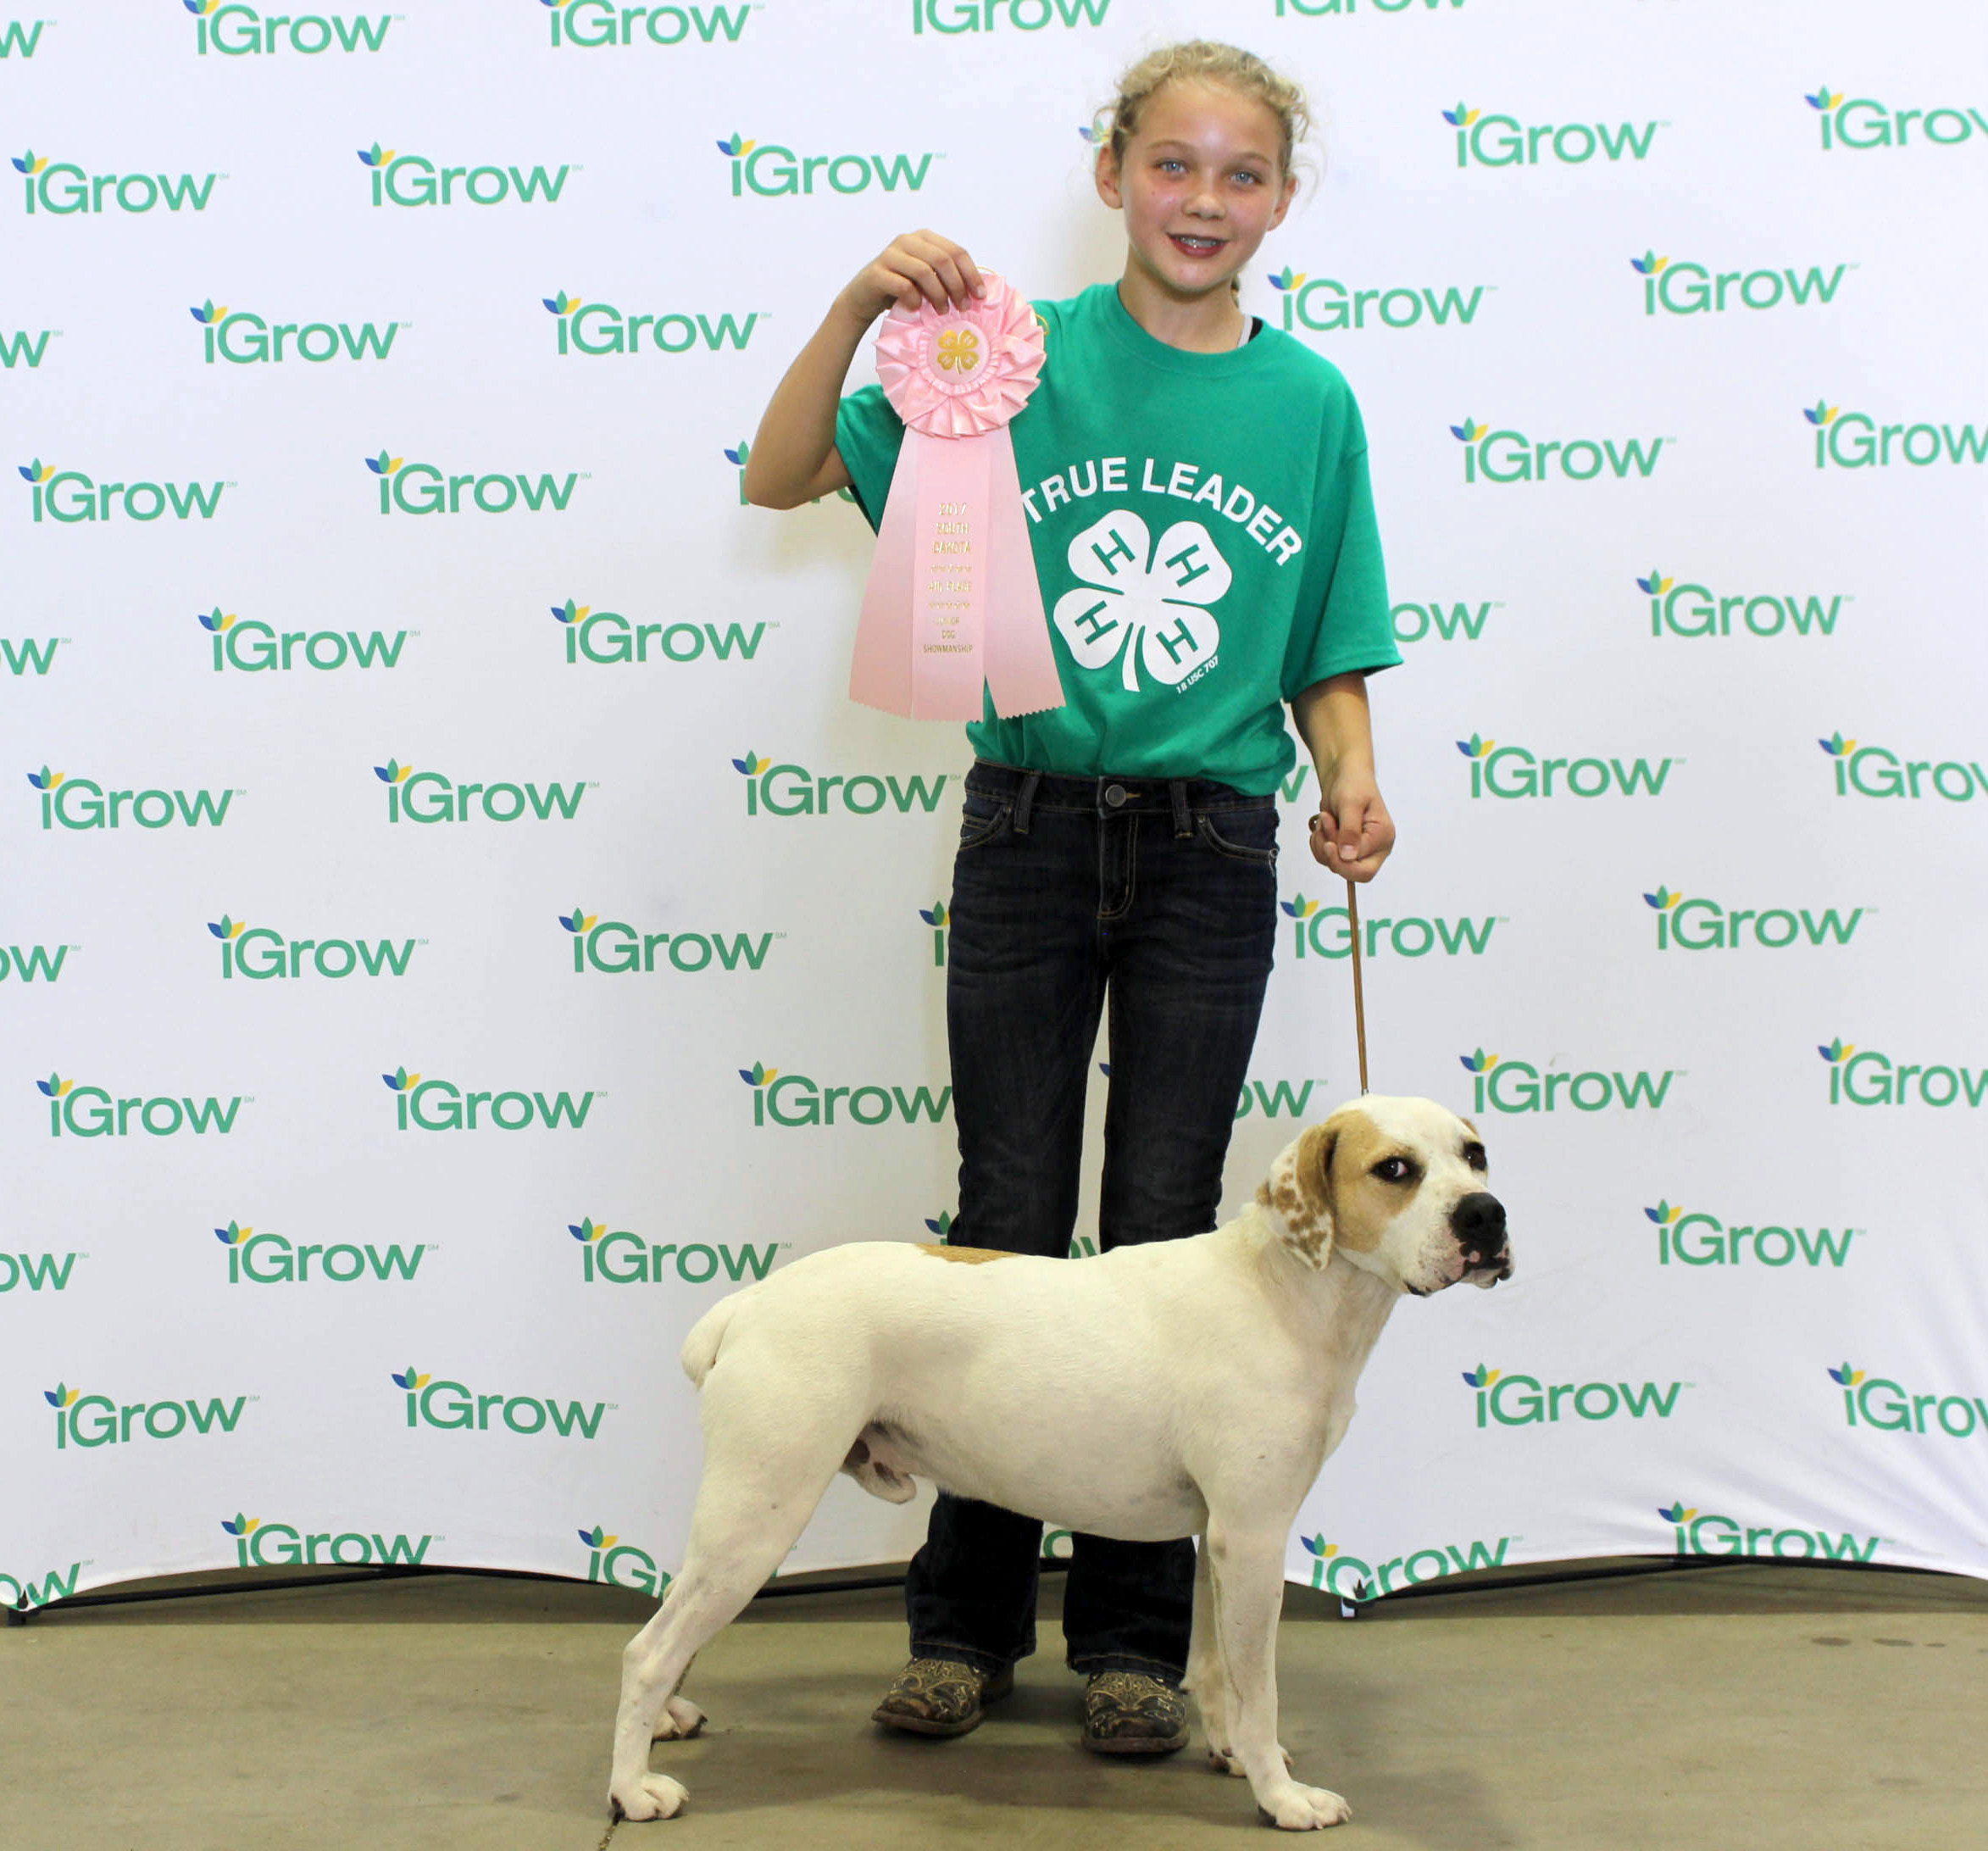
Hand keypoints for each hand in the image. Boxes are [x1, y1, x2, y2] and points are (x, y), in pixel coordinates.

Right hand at [837, 231, 985, 325]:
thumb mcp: (926, 279)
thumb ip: (946, 276)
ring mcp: (890, 255)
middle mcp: (907, 241)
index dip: (971, 273)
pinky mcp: (876, 272)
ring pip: (924, 272)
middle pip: (942, 260)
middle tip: (963, 307)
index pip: (955, 251)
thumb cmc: (900, 290)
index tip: (980, 296)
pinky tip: (917, 308)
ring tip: (942, 311)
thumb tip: (978, 291)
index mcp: (924, 238)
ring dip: (938, 295)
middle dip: (957, 286)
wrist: (863, 298)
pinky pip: (904, 286)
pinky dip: (915, 300)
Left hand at [1309, 776, 1393, 881]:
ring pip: (1334, 865)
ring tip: (1325, 819)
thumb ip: (1350, 831)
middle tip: (1323, 834)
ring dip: (1322, 844)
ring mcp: (1358, 849)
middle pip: (1353, 874)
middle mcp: (1374, 849)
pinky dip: (1318, 843)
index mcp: (1383, 838)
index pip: (1363, 869)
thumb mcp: (1350, 803)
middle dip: (1332, 856)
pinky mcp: (1344, 847)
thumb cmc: (1352, 783)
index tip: (1327, 836)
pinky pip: (1325, 858)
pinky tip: (1322, 824)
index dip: (1340, 858)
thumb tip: (1348, 857)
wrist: (1343, 774)